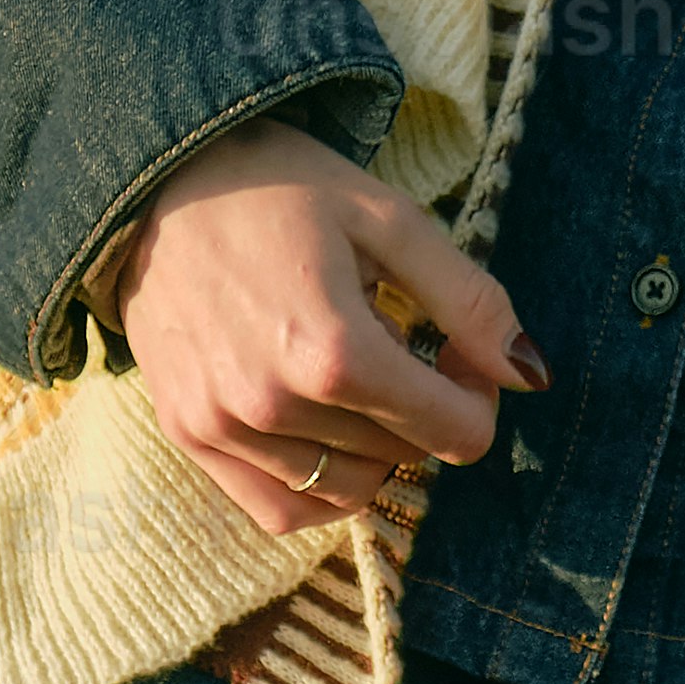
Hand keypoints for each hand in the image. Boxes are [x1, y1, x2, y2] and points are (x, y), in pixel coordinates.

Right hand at [112, 123, 543, 543]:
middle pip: (404, 455)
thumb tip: (531, 374)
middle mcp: (274, 404)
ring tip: (353, 376)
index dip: (478, 392)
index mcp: (333, 350)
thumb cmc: (277, 184)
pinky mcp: (188, 435)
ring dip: (374, 447)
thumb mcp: (389, 219)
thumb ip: (468, 299)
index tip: (456, 347)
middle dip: (425, 408)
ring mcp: (223, 428)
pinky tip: (322, 430)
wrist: (153, 174)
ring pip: (348, 488)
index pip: (455, 431)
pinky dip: (319, 487)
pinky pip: (279, 509)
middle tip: (405, 345)